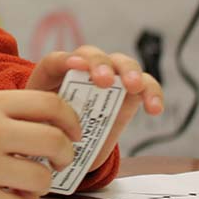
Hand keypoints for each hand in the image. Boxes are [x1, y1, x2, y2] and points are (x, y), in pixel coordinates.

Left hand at [25, 45, 163, 170]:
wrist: (71, 143)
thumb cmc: (53, 127)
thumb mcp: (44, 123)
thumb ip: (48, 120)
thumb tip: (55, 126)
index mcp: (54, 75)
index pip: (57, 61)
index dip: (65, 60)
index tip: (74, 66)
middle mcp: (83, 69)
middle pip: (91, 55)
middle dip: (99, 64)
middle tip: (103, 80)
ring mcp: (109, 79)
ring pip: (121, 63)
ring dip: (128, 71)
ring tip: (134, 86)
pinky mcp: (131, 93)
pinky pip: (146, 85)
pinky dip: (152, 92)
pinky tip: (154, 108)